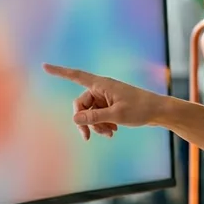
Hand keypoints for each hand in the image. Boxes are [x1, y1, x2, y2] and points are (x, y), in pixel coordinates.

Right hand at [42, 64, 163, 140]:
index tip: (44, 66)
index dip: (59, 72)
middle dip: (85, 121)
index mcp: (102, 84)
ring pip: (91, 113)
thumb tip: (74, 119)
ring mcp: (106, 97)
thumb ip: (94, 117)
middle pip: (81, 105)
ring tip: (110, 133)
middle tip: (88, 137)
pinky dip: (103, 125)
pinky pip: (99, 116)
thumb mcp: (116, 115)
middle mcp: (102, 89)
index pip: (76, 76)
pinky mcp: (111, 105)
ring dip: (96, 125)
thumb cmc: (140, 109)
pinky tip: (113, 132)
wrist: (159, 111)